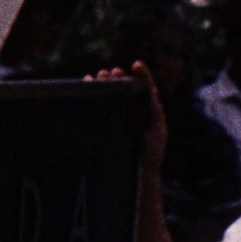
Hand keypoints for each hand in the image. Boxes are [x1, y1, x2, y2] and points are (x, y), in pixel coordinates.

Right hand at [94, 61, 166, 177]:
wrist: (135, 176)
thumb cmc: (147, 156)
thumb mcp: (154, 135)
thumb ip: (152, 115)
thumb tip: (150, 93)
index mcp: (149, 110)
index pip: (146, 88)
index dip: (142, 75)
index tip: (136, 65)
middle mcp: (134, 109)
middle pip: (126, 88)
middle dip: (119, 79)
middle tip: (113, 72)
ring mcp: (119, 115)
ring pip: (111, 94)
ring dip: (105, 83)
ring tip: (99, 75)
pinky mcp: (105, 122)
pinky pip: (98, 104)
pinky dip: (92, 92)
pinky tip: (86, 82)